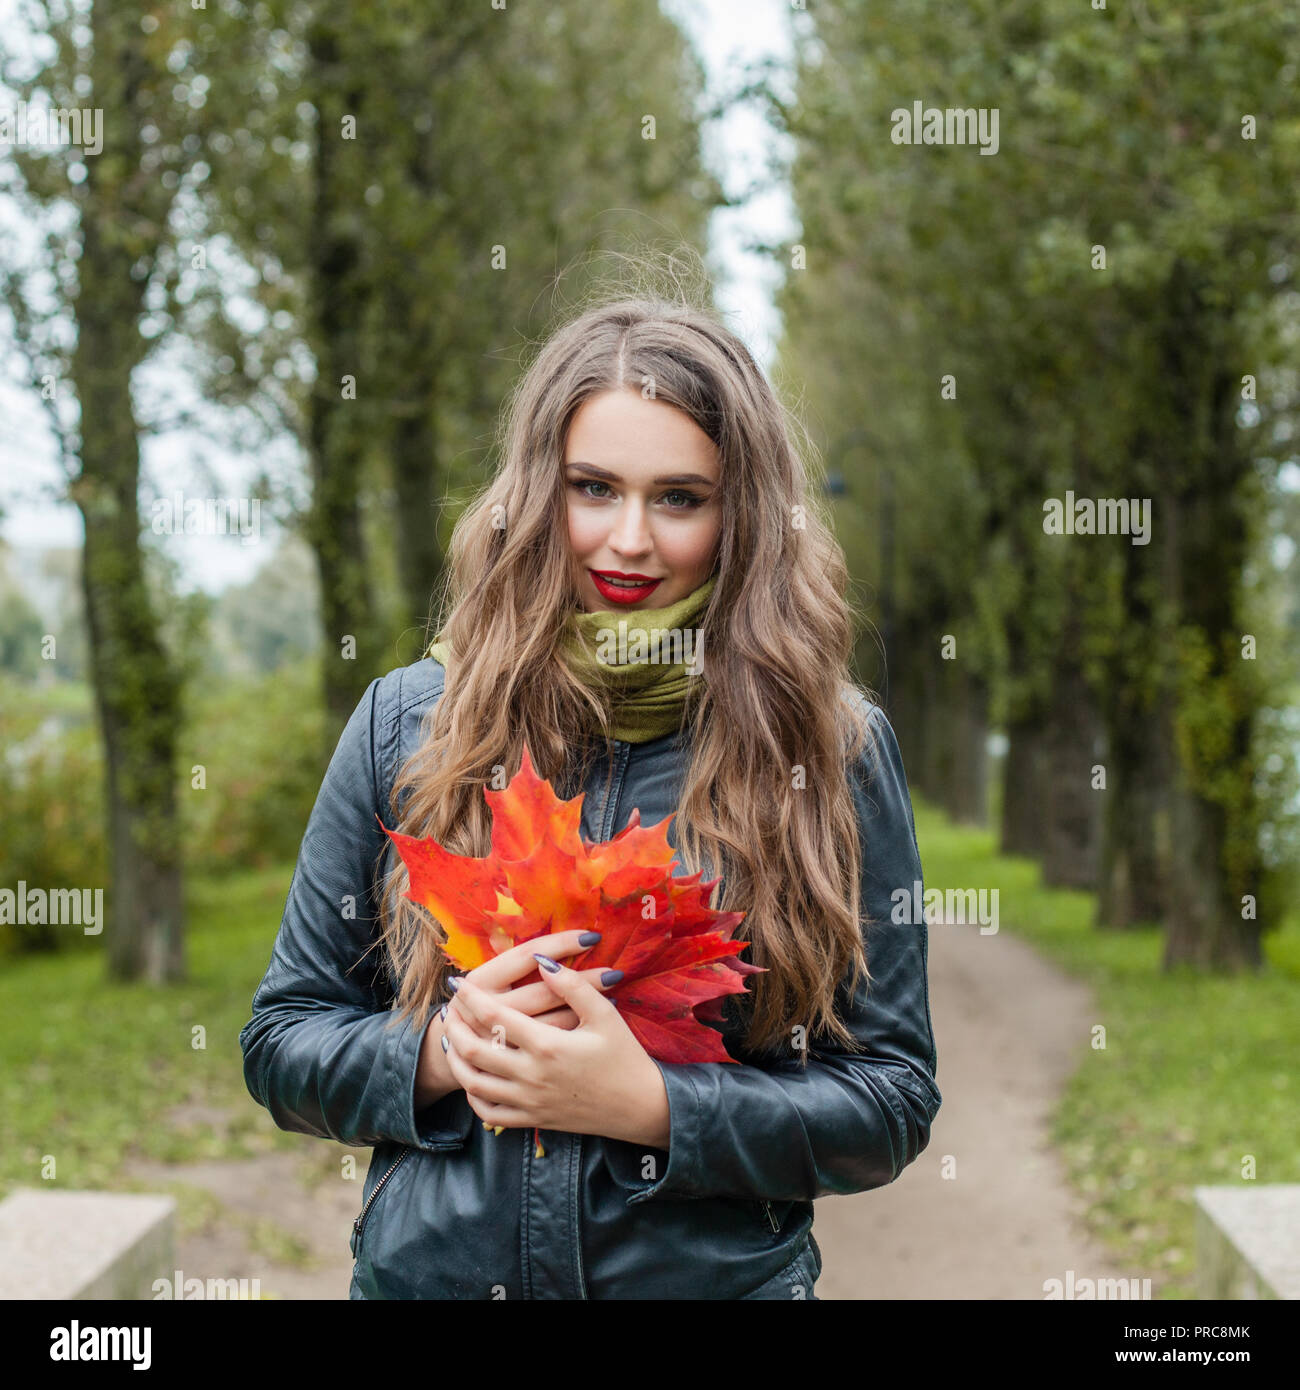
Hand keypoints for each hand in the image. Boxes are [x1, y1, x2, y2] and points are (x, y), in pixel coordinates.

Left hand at [414, 931, 611, 1108]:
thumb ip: (572, 985)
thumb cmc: (624, 1055)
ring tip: (450, 1040)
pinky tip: (473, 1078)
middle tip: (448, 1010)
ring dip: (456, 1060)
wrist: (639, 1107)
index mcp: (548, 1045)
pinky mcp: (532, 1119)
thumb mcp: (604, 1014)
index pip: (496, 1017)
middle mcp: (532, 1075)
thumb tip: (542, 959)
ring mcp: (529, 1101)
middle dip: (455, 1027)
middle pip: (475, 1050)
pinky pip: (489, 1113)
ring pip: (475, 1083)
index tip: (459, 982)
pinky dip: (473, 1096)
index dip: (472, 997)